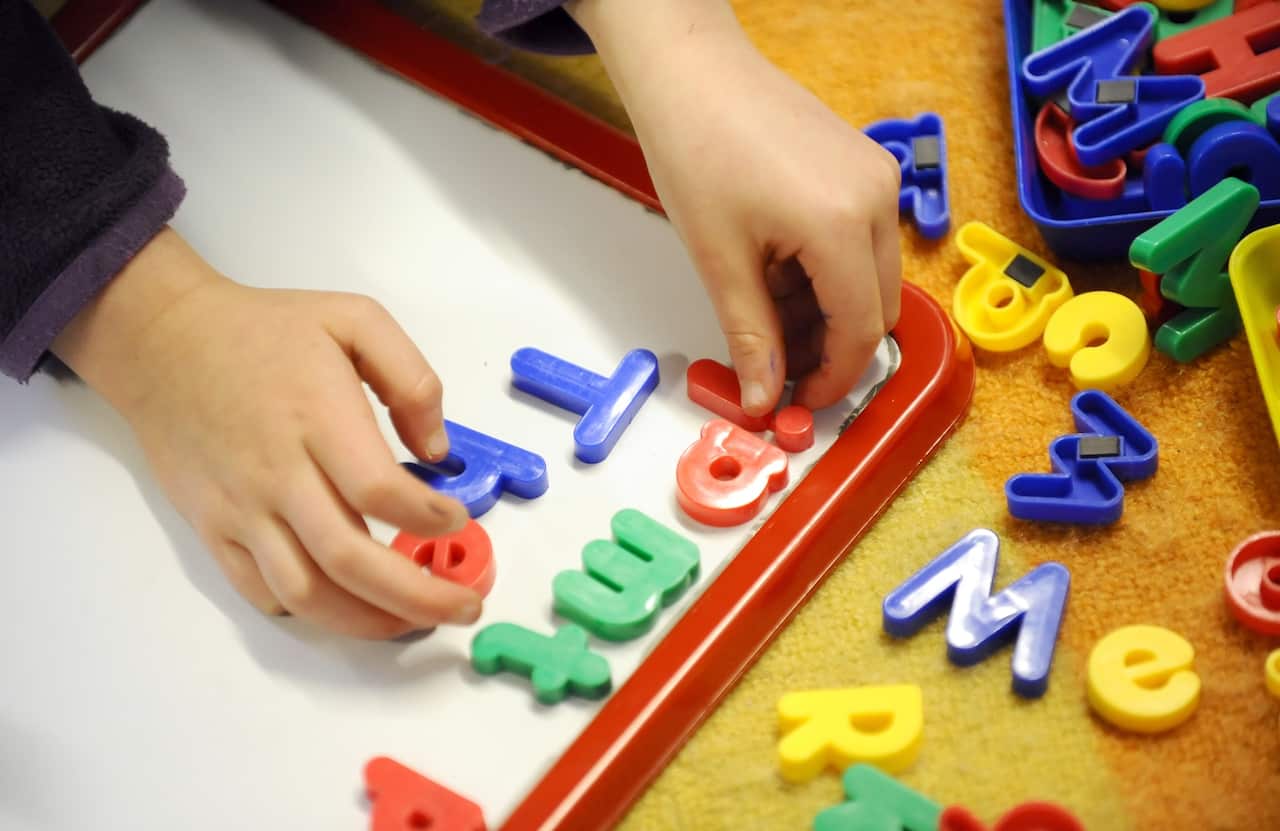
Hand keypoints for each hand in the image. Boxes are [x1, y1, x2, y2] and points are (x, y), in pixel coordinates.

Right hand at [54, 229, 477, 638]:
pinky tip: (349, 607)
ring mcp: (242, 509)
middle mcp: (278, 473)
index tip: (457, 519)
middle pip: (349, 559)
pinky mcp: (215, 529)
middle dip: (417, 596)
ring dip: (368, 620)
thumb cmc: (265, 331)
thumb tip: (437, 450)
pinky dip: (311, 612)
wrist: (165, 344)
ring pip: (306, 592)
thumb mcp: (354, 319)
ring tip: (415, 620)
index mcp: (318, 417)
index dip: (428, 518)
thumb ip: (411, 379)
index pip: (378, 490)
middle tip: (463, 606)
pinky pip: (262, 591)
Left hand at [569, 0, 901, 414]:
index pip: (860, 330)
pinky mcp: (864, 166)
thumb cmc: (697, 145)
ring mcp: (875, 177)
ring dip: (826, 309)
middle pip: (876, 307)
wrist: (692, 72)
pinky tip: (776, 270)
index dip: (831, 378)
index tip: (799, 400)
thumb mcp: (719, 260)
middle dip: (830, 347)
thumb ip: (750, 336)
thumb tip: (763, 396)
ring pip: (870, 276)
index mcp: (841, 224)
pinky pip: (861, 240)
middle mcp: (875, 198)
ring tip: (763, 309)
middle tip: (776, 364)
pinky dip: (826, 271)